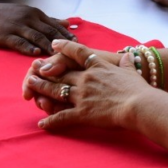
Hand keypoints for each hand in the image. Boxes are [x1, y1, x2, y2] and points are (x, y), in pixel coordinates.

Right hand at [0, 2, 75, 55]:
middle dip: (62, 41)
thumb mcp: (27, 13)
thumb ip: (47, 19)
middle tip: (73, 52)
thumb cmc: (4, 16)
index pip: (54, 25)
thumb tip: (67, 22)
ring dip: (48, 46)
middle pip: (48, 31)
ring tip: (58, 55)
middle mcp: (28, 18)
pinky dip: (28, 47)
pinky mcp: (6, 35)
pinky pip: (19, 42)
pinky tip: (35, 54)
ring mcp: (17, 26)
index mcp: (34, 13)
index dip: (66, 34)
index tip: (78, 43)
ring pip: (36, 37)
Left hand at [28, 40, 146, 129]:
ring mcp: (82, 95)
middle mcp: (86, 78)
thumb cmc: (138, 88)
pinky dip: (51, 121)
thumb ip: (126, 63)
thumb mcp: (131, 71)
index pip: (77, 52)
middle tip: (32, 69)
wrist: (138, 105)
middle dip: (44, 71)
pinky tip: (42, 123)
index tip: (54, 44)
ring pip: (56, 91)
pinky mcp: (82, 113)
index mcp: (97, 66)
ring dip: (41, 89)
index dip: (64, 47)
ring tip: (29, 88)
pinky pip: (62, 117)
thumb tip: (129, 55)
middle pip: (60, 73)